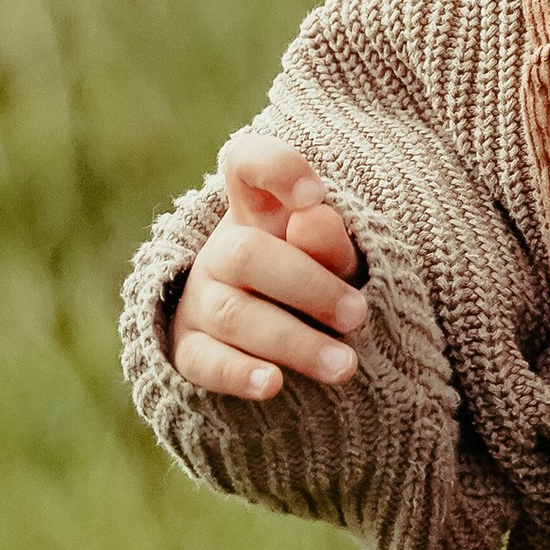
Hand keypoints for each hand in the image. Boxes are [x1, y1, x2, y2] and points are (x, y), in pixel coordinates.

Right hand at [170, 133, 366, 401]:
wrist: (279, 346)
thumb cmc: (321, 287)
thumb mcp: (338, 262)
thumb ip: (332, 243)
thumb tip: (314, 215)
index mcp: (259, 212)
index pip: (248, 164)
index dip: (275, 170)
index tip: (314, 196)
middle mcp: (223, 251)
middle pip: (246, 253)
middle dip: (307, 286)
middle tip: (357, 314)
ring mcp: (202, 301)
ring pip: (234, 314)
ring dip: (294, 341)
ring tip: (344, 366)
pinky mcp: (192, 352)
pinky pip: (207, 362)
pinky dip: (240, 373)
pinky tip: (274, 384)